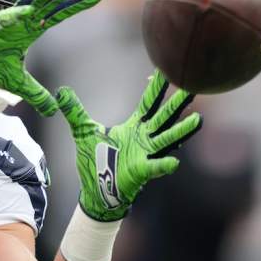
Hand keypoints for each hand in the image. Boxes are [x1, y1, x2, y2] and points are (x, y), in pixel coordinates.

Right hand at [0, 0, 101, 115]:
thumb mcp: (18, 84)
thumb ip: (37, 94)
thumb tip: (52, 110)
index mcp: (29, 30)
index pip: (58, 14)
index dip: (76, 6)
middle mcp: (22, 21)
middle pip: (51, 2)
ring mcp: (10, 20)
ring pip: (33, 2)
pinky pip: (10, 17)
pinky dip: (21, 11)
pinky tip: (33, 7)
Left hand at [56, 70, 201, 220]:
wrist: (96, 189)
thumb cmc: (94, 160)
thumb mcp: (82, 131)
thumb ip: (74, 112)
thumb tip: (61, 92)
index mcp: (133, 127)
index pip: (148, 103)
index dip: (156, 88)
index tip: (166, 71)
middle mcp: (143, 138)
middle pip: (164, 116)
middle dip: (177, 103)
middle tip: (194, 88)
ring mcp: (145, 154)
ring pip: (167, 139)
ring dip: (181, 130)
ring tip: (198, 120)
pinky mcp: (141, 172)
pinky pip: (155, 167)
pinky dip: (163, 164)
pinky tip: (173, 162)